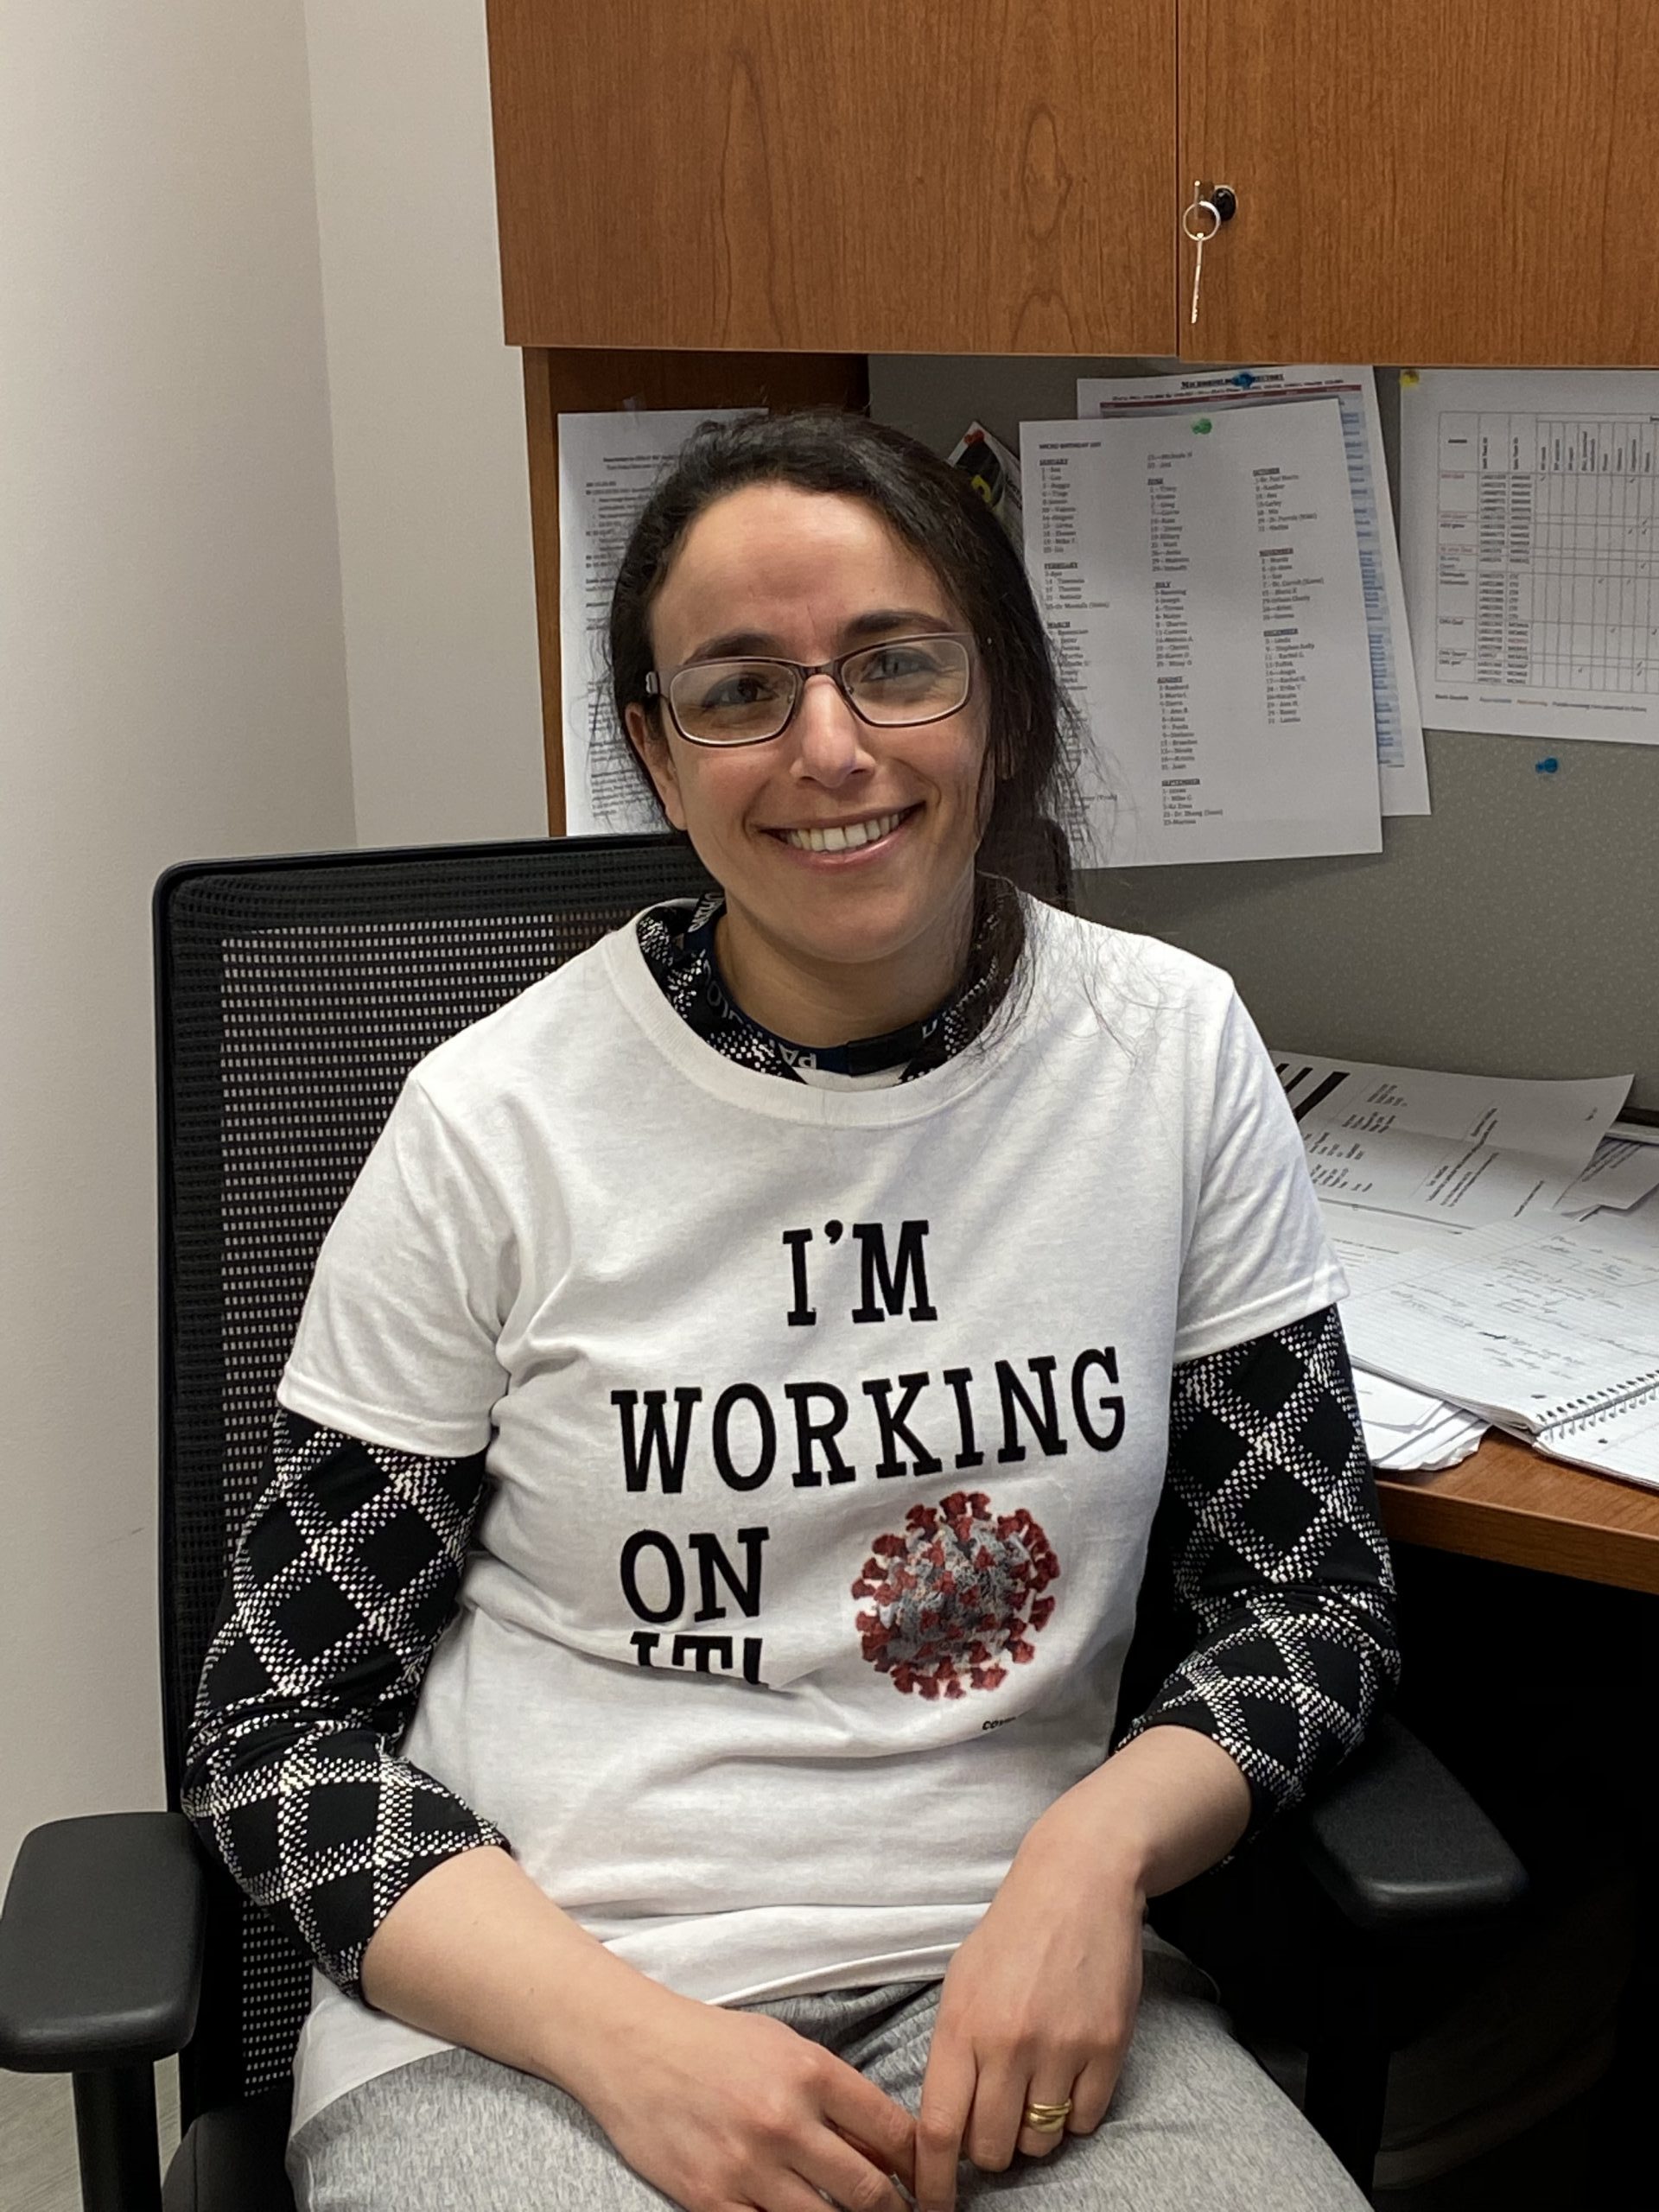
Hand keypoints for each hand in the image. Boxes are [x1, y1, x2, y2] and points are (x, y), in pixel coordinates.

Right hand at [573, 1982, 916, 2211]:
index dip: (920, 2165)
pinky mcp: (711, 2200)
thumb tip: (885, 2151)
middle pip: (868, 2191)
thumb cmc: (715, 2042)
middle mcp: (784, 2121)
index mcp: (810, 2073)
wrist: (633, 2047)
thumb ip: (835, 2094)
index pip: (892, 2131)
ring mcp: (747, 2166)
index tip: (928, 2182)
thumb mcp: (785, 2047)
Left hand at [911, 1838, 1145, 2211]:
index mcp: (961, 2025)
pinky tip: (1068, 2073)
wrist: (1079, 1883)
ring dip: (1033, 2132)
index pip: (938, 2129)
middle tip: (995, 2119)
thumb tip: (942, 2129)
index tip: (933, 2204)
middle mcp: (1008, 2043)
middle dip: (989, 2150)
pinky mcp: (1107, 2047)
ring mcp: (1061, 2047)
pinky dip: (1074, 2114)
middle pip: (991, 2148)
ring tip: (1034, 2085)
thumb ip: (952, 2053)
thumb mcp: (961, 1983)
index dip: (933, 2180)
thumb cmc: (1013, 1934)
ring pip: (1039, 2142)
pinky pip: (1085, 2122)